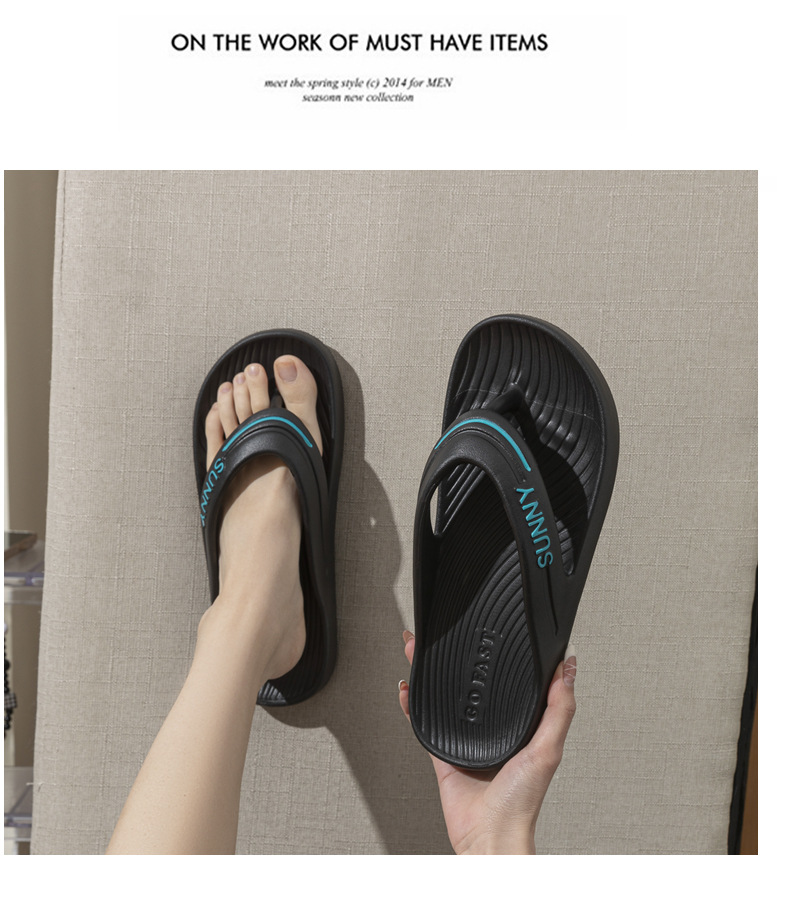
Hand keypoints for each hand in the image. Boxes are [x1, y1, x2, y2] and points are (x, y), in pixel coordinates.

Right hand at [399, 631, 576, 853]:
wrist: (488, 837)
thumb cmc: (521, 804)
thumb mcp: (547, 749)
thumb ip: (559, 709)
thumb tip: (569, 669)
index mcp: (523, 726)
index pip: (516, 681)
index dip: (507, 655)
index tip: (501, 631)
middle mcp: (495, 730)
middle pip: (474, 683)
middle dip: (459, 657)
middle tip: (448, 632)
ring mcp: (468, 739)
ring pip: (447, 697)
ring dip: (433, 673)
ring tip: (421, 650)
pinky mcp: (444, 751)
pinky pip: (425, 722)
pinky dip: (413, 705)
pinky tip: (408, 689)